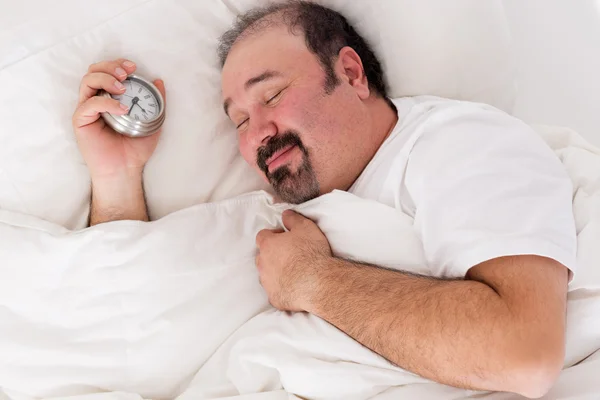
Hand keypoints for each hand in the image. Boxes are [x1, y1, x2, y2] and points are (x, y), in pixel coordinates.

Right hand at [72, 58, 166, 179]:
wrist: (126, 169)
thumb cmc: (135, 148)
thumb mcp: (153, 121)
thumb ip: (157, 102)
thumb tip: (159, 81)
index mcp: (109, 97)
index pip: (107, 72)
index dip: (117, 64)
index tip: (133, 67)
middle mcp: (95, 100)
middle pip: (93, 71)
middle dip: (109, 66)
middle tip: (126, 73)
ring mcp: (86, 109)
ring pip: (87, 81)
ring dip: (105, 78)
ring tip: (122, 88)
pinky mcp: (80, 120)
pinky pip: (89, 104)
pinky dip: (106, 102)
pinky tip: (121, 108)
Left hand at [255, 210, 332, 311]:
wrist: (317, 283)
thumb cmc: (311, 253)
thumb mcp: (306, 227)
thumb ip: (293, 219)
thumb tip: (285, 214)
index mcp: (267, 245)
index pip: (263, 236)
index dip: (274, 235)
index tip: (285, 237)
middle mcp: (262, 264)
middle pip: (262, 256)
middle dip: (273, 254)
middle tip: (290, 254)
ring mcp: (267, 282)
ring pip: (266, 275)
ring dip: (276, 272)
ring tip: (293, 271)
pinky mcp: (274, 297)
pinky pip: (275, 291)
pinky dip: (282, 288)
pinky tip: (294, 287)